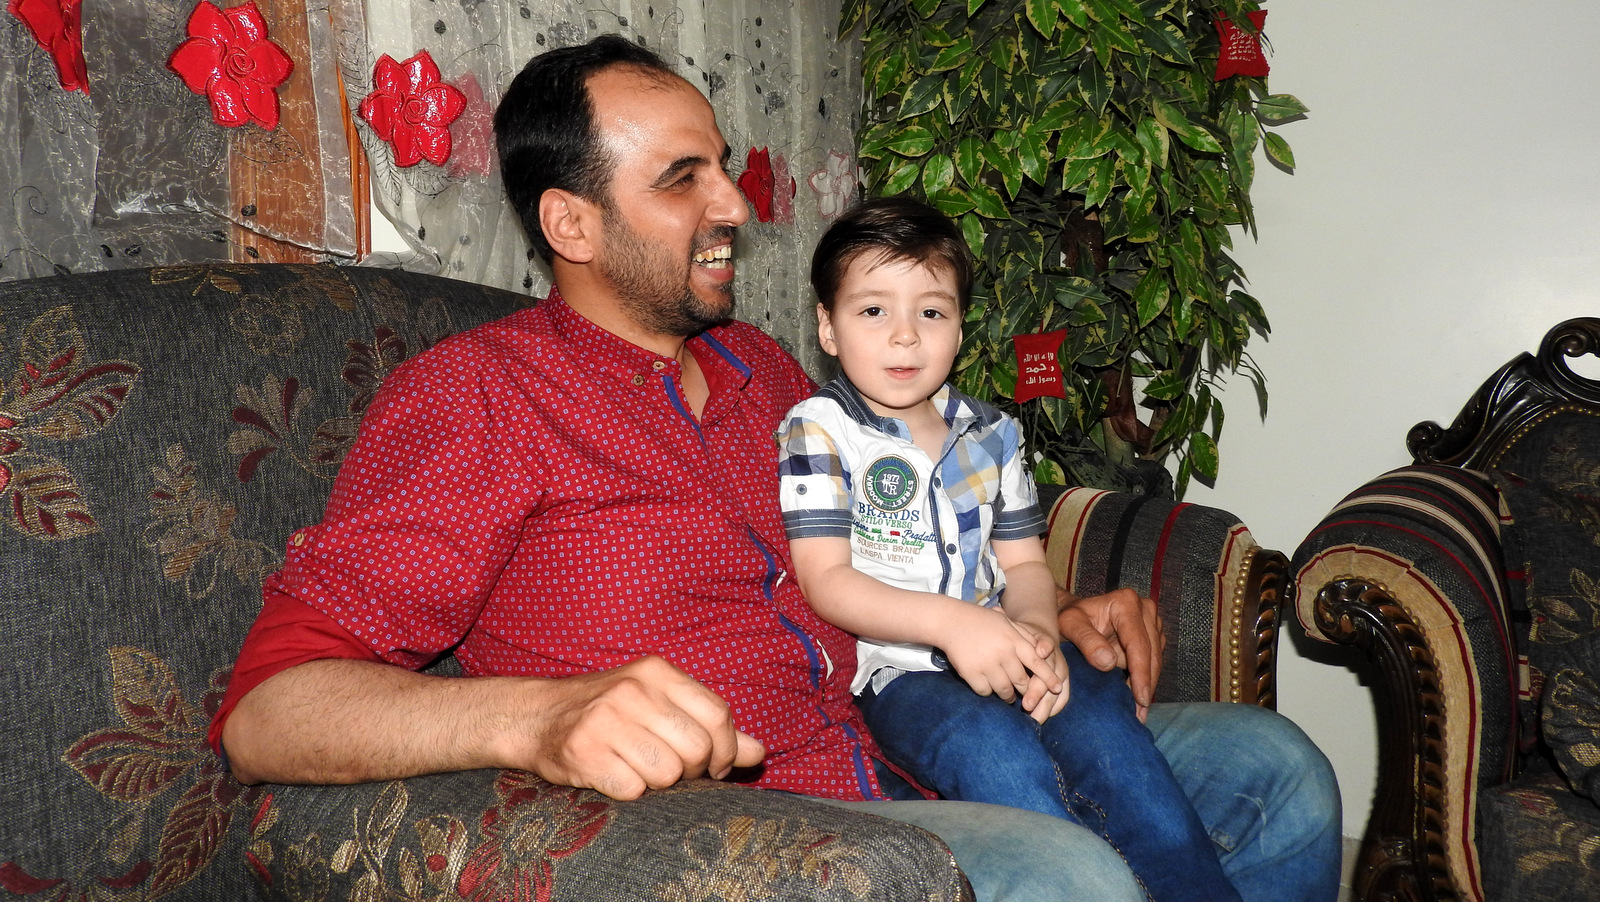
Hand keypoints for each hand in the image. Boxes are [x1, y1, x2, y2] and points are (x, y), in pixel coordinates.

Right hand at [522, 656, 765, 799]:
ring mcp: (606, 720)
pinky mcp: (584, 752)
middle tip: (672, 770)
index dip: (724, 750)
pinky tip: (614, 775)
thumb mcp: (660, 704)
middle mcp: (633, 690)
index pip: (718, 715)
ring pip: (667, 774)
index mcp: (657, 672)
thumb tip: (759, 753)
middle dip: (691, 771)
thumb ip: (711, 727)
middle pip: (697, 749)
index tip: (712, 766)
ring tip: (637, 768)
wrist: (535, 716)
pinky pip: (633, 789)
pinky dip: (628, 791)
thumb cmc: (609, 712)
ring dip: (658, 783)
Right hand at [940, 606, 1062, 702]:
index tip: (1057, 689)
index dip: (1048, 678)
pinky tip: (987, 685)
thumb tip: (1044, 653)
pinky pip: (985, 691)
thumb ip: (1025, 637)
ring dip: (1008, 695)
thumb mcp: (1007, 623)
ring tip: (1007, 695)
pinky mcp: (970, 673)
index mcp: (1013, 639)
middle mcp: (1002, 653)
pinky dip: (988, 691)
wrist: (950, 621)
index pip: (1037, 663)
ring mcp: (986, 664)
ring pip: (1005, 690)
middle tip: (1026, 695)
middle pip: (1022, 681)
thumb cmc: (982, 621)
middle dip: (1026, 691)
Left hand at [1012, 625, 1069, 723]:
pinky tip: (1041, 719)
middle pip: (1051, 676)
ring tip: (1033, 718)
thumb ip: (1005, 620)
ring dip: (1045, 705)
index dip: (1039, 655)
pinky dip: (1051, 709)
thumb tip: (996, 610)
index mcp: (1043, 643)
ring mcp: (1059, 672)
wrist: (1035, 641)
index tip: (1036, 662)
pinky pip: (1060, 700)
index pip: (1044, 649)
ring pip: (1058, 692)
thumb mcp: (1013, 627)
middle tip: (1026, 704)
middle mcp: (1055, 659)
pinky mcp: (1060, 685)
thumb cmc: (1016, 636)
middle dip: (1038, 691)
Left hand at [1057, 587, 1163, 720]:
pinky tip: (1138, 701)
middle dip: (1146, 684)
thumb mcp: (1069, 625)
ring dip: (1148, 686)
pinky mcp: (1152, 635)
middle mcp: (1144, 609)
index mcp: (1126, 603)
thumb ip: (1085, 640)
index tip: (1140, 698)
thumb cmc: (1069, 619)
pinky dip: (1145, 680)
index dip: (1141, 673)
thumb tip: (1108, 663)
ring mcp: (1151, 622)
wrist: (1074, 614)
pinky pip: (1152, 661)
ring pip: (1156, 659)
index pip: (1138, 643)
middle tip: (1139, 714)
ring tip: (1139, 713)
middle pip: (1151, 653)